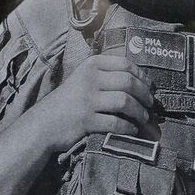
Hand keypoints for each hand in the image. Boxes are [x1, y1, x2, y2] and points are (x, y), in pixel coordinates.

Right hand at [36, 54, 157, 150]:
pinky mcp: (86, 120)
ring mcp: (87, 100)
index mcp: (91, 65)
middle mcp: (89, 79)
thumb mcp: (83, 79)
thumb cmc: (69, 102)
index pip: (125, 64)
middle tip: (150, 104)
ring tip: (143, 118)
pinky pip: (116, 123)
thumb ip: (106, 75)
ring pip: (125, 102)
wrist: (44, 124)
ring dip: (140, 111)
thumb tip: (141, 82)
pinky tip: (132, 130)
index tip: (150, 86)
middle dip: (145, 94)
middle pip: (128, 82)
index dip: (142, 76)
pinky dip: (128, 127)